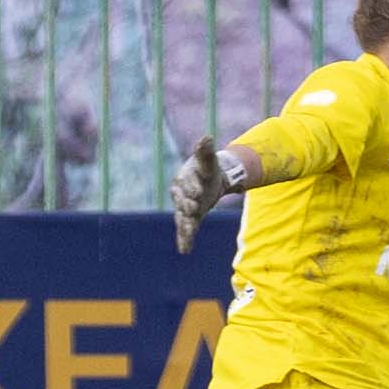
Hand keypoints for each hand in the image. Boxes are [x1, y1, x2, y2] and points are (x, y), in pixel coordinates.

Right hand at [168, 138, 241, 254]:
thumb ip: (205, 151)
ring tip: (187, 238)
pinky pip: (186, 230)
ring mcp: (185, 208)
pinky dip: (185, 240)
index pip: (186, 183)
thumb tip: (206, 138)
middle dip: (188, 205)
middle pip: (183, 202)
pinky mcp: (191, 219)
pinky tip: (185, 251)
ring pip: (183, 218)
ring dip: (185, 228)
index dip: (192, 187)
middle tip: (194, 209)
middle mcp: (180, 195)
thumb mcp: (207, 160)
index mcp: (182, 179)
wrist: (208, 180)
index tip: (199, 192)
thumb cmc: (206, 168)